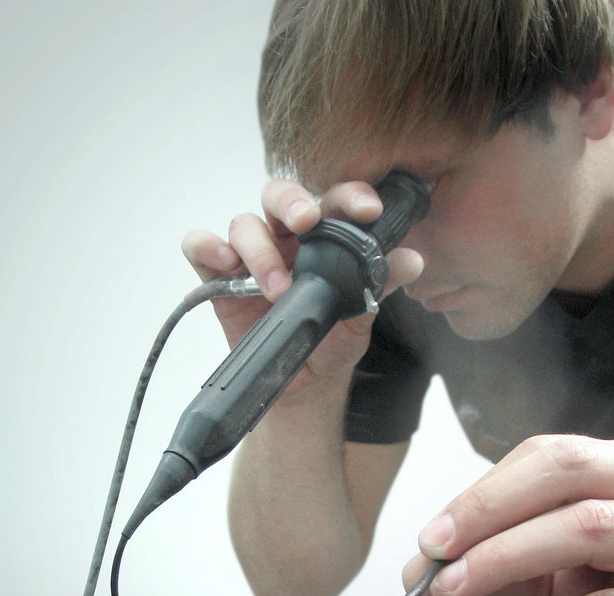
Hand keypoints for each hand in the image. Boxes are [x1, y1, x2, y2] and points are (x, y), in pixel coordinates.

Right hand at [181, 179, 423, 398]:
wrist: (306, 383)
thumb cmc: (334, 338)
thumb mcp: (363, 314)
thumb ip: (382, 283)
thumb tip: (413, 260)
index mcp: (325, 235)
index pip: (334, 200)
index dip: (350, 196)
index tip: (369, 210)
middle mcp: (286, 237)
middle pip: (279, 195)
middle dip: (293, 203)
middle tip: (308, 221)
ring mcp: (252, 254)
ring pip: (244, 224)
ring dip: (259, 250)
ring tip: (277, 287)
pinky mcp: (220, 277)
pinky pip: (200, 246)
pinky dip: (207, 246)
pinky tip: (224, 263)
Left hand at [403, 434, 613, 595]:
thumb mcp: (553, 579)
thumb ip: (495, 566)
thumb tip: (420, 572)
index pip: (549, 456)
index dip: (483, 493)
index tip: (432, 536)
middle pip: (570, 473)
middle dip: (489, 512)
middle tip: (435, 556)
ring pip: (590, 528)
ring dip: (507, 558)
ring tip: (454, 591)